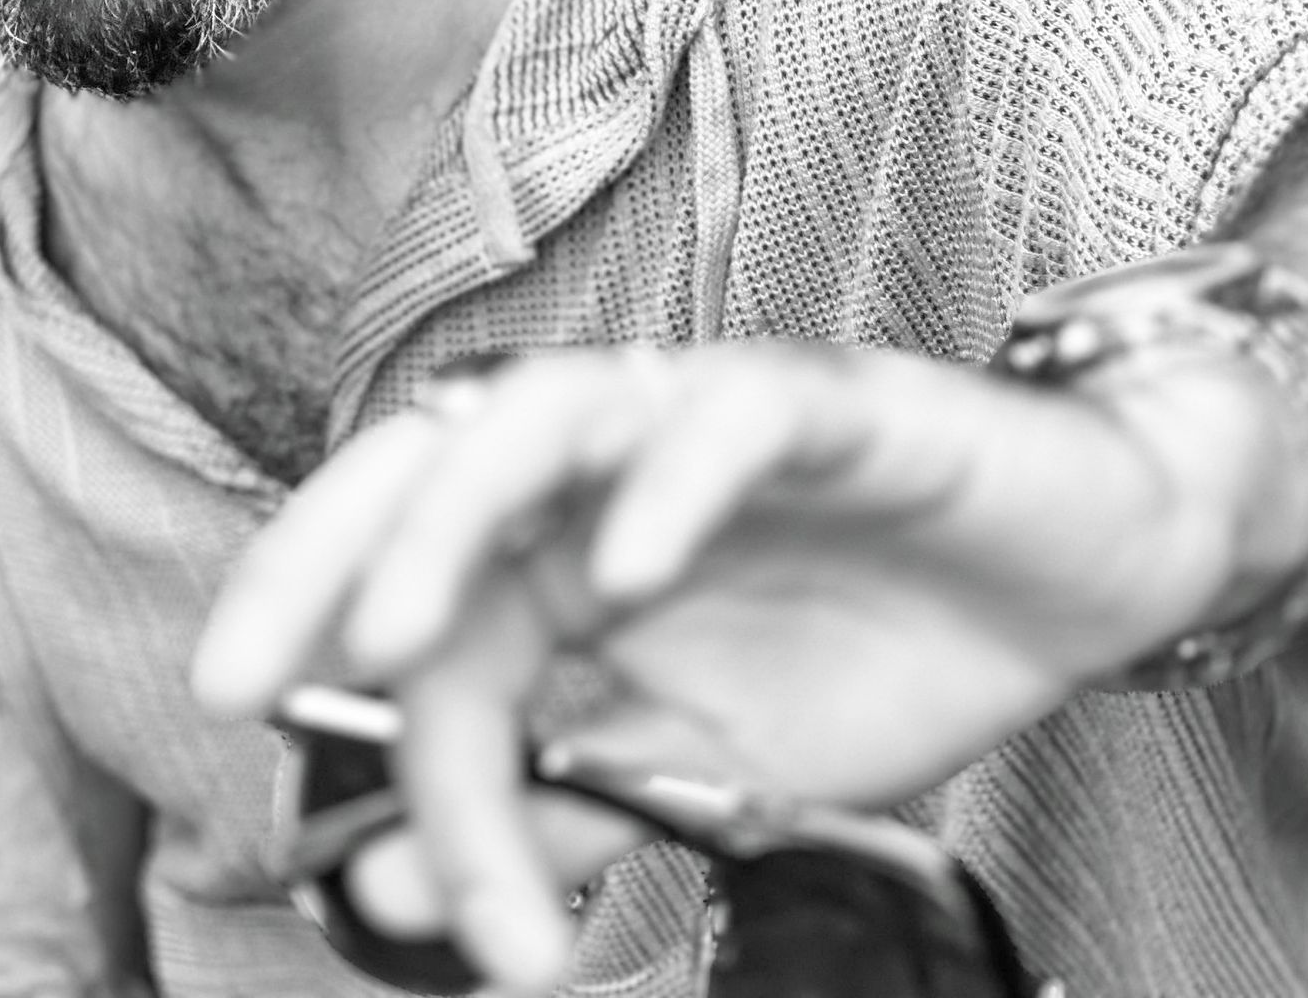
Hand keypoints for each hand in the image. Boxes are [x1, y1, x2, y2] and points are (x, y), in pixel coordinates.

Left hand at [191, 340, 1297, 994]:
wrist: (1072, 577)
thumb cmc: (874, 651)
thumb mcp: (698, 764)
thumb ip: (550, 804)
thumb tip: (382, 890)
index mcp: (549, 545)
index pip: (422, 630)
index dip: (396, 766)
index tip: (426, 906)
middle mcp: (595, 466)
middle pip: (412, 472)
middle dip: (309, 568)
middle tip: (235, 684)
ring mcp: (695, 418)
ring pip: (535, 420)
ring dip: (446, 524)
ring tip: (389, 638)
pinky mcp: (822, 401)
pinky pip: (725, 415)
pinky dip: (668, 485)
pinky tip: (631, 576)